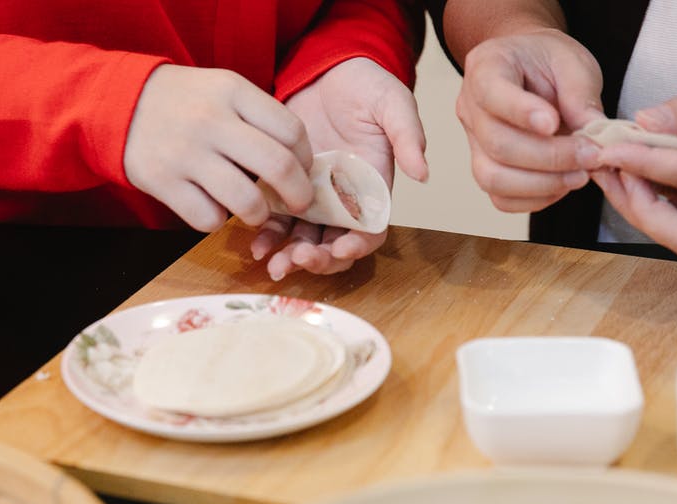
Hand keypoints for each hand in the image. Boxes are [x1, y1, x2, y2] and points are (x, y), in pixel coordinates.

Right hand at [124, 65, 313, 231]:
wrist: (117, 102)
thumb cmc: (185, 101)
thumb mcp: (223, 89)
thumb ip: (259, 117)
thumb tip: (300, 162)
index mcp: (232, 91)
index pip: (291, 131)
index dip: (306, 158)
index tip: (302, 168)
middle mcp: (211, 121)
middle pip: (277, 167)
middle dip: (298, 194)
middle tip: (298, 203)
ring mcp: (185, 153)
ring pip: (246, 201)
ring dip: (260, 215)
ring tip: (255, 212)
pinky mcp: (162, 182)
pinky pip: (208, 219)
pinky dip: (217, 221)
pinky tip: (213, 207)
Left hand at [251, 57, 427, 280]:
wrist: (328, 67)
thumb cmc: (367, 86)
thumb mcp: (394, 104)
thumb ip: (408, 136)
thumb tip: (422, 173)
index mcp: (373, 188)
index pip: (371, 231)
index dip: (358, 246)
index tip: (341, 249)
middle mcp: (344, 200)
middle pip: (334, 244)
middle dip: (318, 260)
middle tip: (297, 261)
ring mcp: (313, 195)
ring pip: (303, 238)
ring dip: (290, 255)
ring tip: (273, 263)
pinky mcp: (285, 184)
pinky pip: (276, 217)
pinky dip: (267, 234)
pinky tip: (254, 243)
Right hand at [456, 29, 604, 213]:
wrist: (530, 68)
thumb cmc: (547, 60)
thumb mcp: (572, 61)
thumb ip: (580, 94)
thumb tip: (596, 134)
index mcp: (487, 67)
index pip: (491, 93)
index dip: (520, 112)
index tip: (553, 123)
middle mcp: (471, 108)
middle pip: (498, 144)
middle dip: (549, 157)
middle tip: (590, 155)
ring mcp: (474, 142)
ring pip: (493, 178)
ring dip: (543, 184)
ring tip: (580, 175)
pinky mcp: (486, 168)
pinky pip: (501, 198)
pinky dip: (535, 199)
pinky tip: (563, 184)